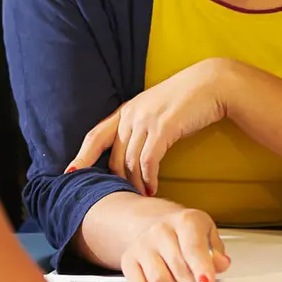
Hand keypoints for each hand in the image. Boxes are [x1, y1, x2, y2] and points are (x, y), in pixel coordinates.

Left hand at [67, 59, 230, 195]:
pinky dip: (149, 178)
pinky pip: (148, 160)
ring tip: (142, 197)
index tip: (69, 175)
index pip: (95, 135)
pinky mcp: (163, 127)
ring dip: (135, 184)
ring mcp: (146, 120)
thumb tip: (134, 152)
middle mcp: (131, 114)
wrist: (212, 84)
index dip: (81, 156)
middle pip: (113, 156)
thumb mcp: (157, 108)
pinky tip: (153, 188)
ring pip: (130, 162)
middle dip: (116, 181)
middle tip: (123, 198)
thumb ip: (142, 125)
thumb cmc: (188, 99)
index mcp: (127, 109)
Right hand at [123, 207, 230, 281]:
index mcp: (185, 220)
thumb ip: (217, 250)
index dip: (202, 269)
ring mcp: (142, 245)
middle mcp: (160, 230)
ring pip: (159, 281)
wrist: (153, 222)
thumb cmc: (184, 232)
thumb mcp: (207, 233)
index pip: (193, 248)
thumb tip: (221, 265)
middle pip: (178, 268)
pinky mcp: (128, 260)